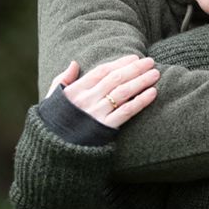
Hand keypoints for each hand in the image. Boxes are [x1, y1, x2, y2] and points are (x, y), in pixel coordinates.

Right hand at [45, 55, 159, 129]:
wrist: (53, 150)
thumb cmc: (54, 123)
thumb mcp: (53, 99)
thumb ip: (62, 80)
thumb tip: (74, 63)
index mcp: (76, 90)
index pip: (102, 71)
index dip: (119, 63)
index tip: (134, 58)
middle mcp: (88, 99)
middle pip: (116, 78)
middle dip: (135, 68)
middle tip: (150, 62)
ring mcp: (97, 113)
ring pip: (123, 92)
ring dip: (141, 81)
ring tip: (155, 74)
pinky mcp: (105, 128)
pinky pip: (126, 111)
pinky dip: (140, 101)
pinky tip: (152, 93)